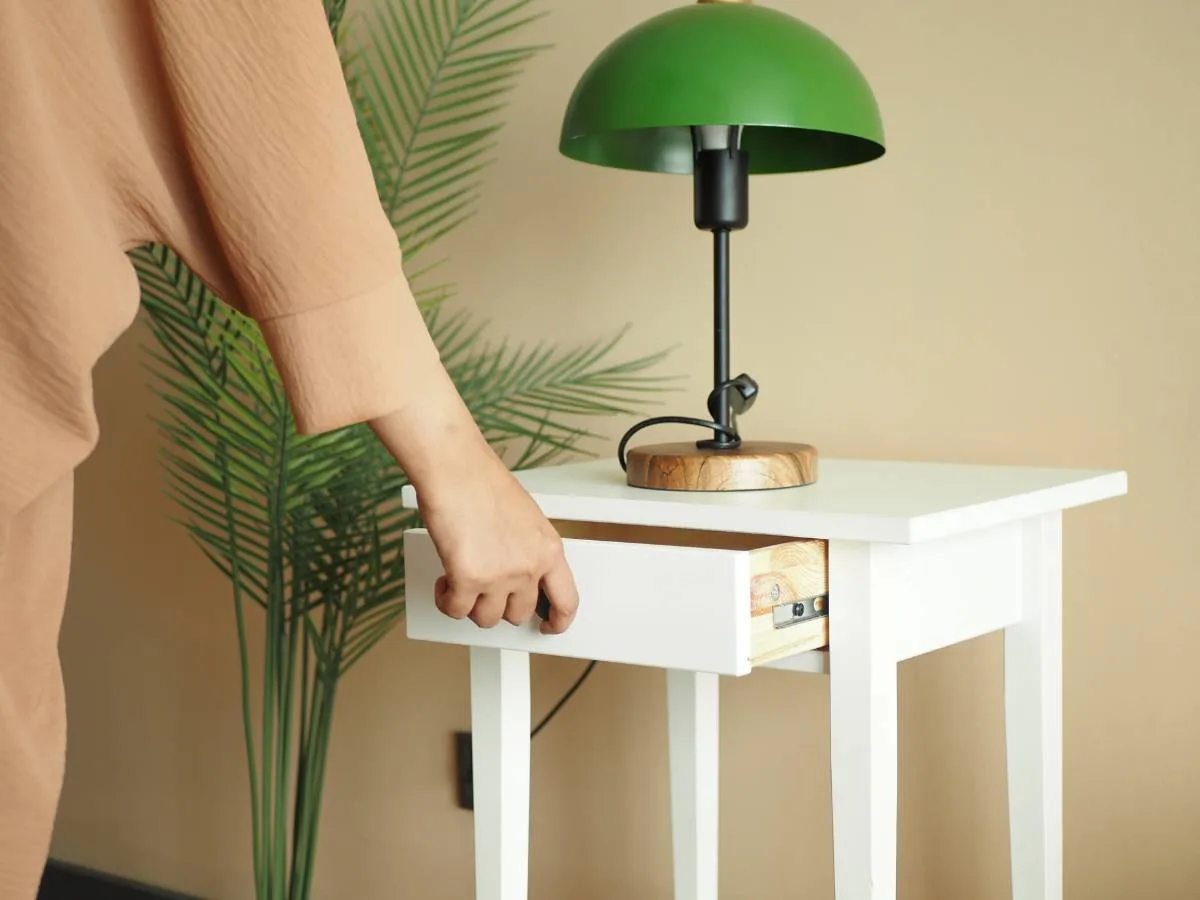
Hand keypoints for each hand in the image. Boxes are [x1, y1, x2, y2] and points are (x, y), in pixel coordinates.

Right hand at [369, 370, 578, 632]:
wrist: (456, 469)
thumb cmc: (483, 483)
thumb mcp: (524, 520)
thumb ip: (527, 551)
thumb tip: (518, 578)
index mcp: (549, 549)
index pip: (567, 600)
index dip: (559, 621)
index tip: (549, 627)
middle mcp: (529, 566)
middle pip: (519, 614)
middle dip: (500, 606)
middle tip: (484, 591)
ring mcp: (499, 576)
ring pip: (487, 618)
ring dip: (472, 605)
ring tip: (462, 582)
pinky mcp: (468, 579)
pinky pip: (456, 609)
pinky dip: (447, 600)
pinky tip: (445, 582)